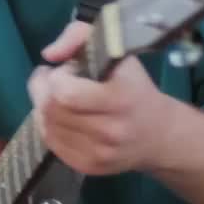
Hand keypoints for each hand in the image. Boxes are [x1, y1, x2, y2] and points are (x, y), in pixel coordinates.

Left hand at [28, 21, 174, 175]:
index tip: (66, 69)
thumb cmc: (134, 87)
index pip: (65, 93)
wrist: (159, 134)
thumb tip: (49, 54)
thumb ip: (79, 35)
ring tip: (59, 97)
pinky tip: (63, 116)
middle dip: (44, 90)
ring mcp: (99, 153)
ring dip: (44, 107)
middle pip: (51, 110)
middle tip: (53, 80)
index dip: (56, 77)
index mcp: (119, 99)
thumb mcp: (117, 50)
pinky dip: (49, 126)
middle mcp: (110, 130)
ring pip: (47, 127)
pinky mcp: (89, 167)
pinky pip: (51, 144)